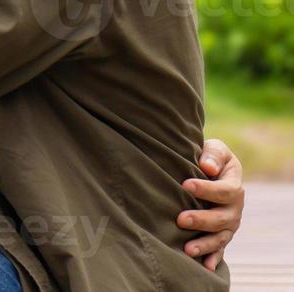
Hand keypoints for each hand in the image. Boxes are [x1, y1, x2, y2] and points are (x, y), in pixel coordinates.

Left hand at [179, 138, 243, 270]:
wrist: (213, 171)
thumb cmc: (210, 158)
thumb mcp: (215, 149)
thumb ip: (213, 155)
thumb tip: (207, 167)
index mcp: (234, 186)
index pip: (224, 190)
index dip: (206, 189)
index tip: (185, 185)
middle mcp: (234, 209)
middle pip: (222, 218)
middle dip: (202, 220)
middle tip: (181, 219)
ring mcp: (228, 225)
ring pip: (220, 237)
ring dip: (205, 244)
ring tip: (187, 249)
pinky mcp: (220, 235)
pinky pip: (219, 249)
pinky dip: (213, 258)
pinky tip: (205, 267)